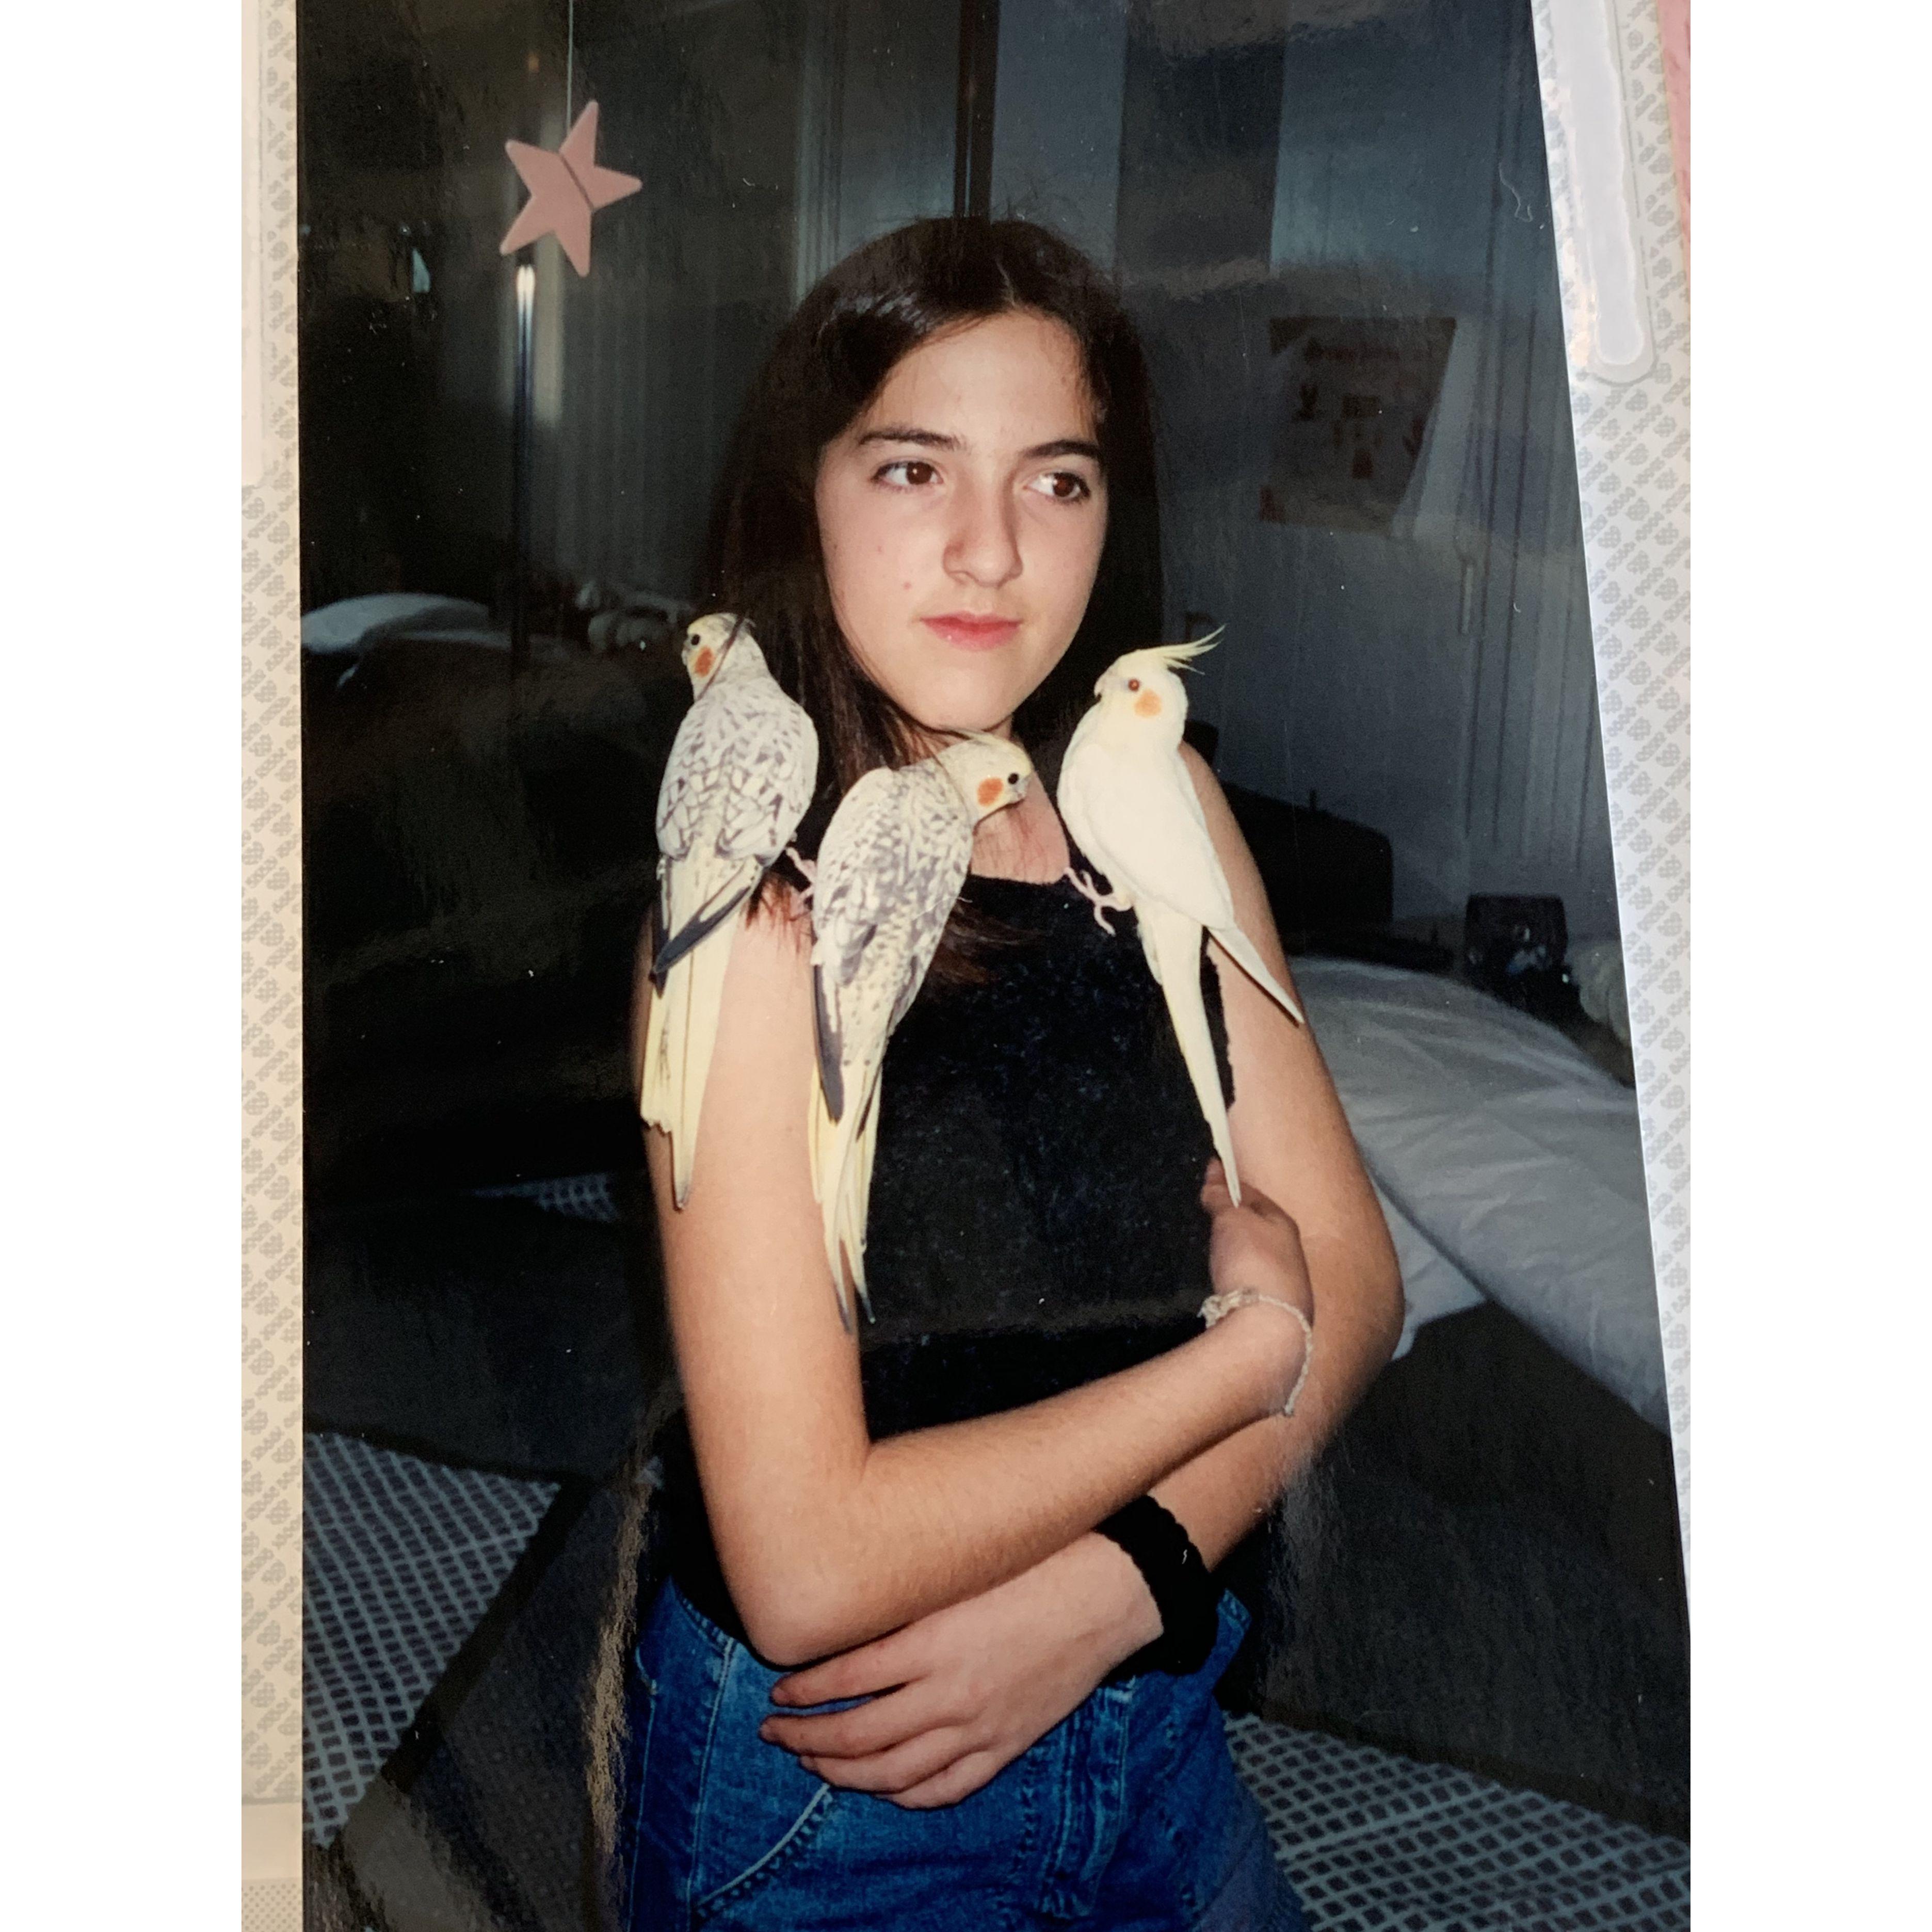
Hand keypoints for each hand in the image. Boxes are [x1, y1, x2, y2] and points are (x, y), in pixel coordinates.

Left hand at [757, 1534, 1158, 1808]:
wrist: (1106, 1591)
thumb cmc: (1033, 1564)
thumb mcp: (958, 1573)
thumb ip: (906, 1601)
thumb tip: (847, 1609)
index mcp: (933, 1641)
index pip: (846, 1677)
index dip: (803, 1688)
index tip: (778, 1688)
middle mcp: (951, 1692)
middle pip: (859, 1735)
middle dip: (806, 1738)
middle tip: (775, 1732)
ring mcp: (980, 1726)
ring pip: (895, 1772)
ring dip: (843, 1772)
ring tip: (813, 1760)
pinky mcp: (1007, 1744)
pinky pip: (946, 1787)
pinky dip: (906, 1794)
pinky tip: (882, 1787)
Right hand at [1200, 1160, 1313, 1411]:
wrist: (1267, 1329)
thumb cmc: (1252, 1265)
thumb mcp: (1231, 1220)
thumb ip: (1221, 1197)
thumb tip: (1215, 1169)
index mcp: (1283, 1223)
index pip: (1252, 1195)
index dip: (1227, 1186)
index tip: (1205, 1182)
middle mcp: (1290, 1252)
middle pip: (1256, 1229)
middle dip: (1231, 1222)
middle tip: (1200, 1217)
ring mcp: (1285, 1285)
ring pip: (1255, 1260)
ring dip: (1235, 1255)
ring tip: (1205, 1252)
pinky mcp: (1273, 1312)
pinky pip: (1250, 1287)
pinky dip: (1235, 1281)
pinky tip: (1220, 1285)